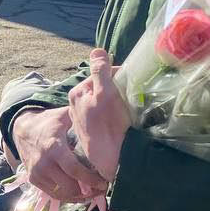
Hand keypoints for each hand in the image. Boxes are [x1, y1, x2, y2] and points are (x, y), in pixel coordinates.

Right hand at [11, 105, 106, 202]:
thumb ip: (81, 118)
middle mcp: (44, 163)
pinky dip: (68, 197)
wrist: (22, 130)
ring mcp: (37, 173)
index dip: (90, 179)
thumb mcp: (64, 116)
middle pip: (69, 186)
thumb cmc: (49, 122)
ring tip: (94, 192)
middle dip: (88, 191)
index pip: (74, 169)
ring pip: (62, 194)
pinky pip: (54, 195)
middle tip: (103, 189)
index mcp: (54, 147)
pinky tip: (80, 194)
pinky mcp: (33, 180)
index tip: (104, 182)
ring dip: (79, 196)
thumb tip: (102, 116)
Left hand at [67, 49, 131, 182]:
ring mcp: (84, 116)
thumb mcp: (105, 94)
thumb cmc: (107, 126)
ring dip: (117, 100)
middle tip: (132, 95)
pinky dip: (115, 112)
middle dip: (117, 87)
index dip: (119, 75)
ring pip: (104, 100)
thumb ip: (100, 71)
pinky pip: (105, 113)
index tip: (132, 81)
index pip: (101, 73)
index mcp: (78, 92)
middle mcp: (77, 103)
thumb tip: (97, 51)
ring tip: (129, 107)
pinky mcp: (92, 128)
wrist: (108, 160)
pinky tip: (122, 119)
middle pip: (102, 87)